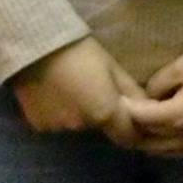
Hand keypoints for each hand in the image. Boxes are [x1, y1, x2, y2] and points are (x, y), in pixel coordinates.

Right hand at [11, 38, 133, 141]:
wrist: (34, 45)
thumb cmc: (79, 51)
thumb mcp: (111, 67)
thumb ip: (130, 91)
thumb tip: (147, 106)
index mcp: (104, 113)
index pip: (127, 136)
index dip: (135, 130)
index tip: (137, 120)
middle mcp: (82, 126)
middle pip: (101, 126)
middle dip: (104, 113)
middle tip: (98, 88)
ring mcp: (57, 127)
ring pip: (78, 123)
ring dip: (81, 111)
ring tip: (74, 86)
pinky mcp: (38, 124)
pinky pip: (56, 121)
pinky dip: (60, 111)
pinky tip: (56, 90)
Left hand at [120, 58, 182, 157]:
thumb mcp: (180, 67)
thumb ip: (157, 85)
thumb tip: (147, 97)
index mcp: (177, 116)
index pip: (141, 118)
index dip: (127, 108)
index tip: (118, 99)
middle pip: (149, 137)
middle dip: (134, 126)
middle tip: (125, 114)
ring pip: (163, 150)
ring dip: (148, 140)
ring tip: (139, 126)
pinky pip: (180, 152)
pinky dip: (165, 147)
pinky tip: (159, 137)